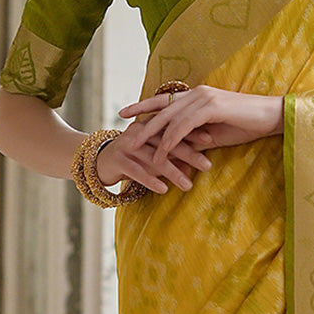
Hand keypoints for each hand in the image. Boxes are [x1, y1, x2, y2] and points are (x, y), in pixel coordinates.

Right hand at [95, 121, 211, 193]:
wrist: (99, 162)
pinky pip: (137, 171)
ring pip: (155, 157)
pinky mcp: (117, 159)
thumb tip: (195, 168)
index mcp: (151, 124)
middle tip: (207, 165)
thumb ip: (173, 158)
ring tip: (188, 186)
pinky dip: (151, 180)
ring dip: (173, 172)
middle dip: (190, 154)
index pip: (176, 126)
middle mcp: (140, 131)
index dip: (194, 133)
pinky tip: (164, 189)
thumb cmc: (134, 159)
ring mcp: (128, 144)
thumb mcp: (154, 156)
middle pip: (168, 141)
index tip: (214, 140)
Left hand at [118, 85, 284, 170]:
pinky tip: (160, 153)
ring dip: (150, 135)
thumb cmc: (247, 125)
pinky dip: (170, 141)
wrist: (272, 118)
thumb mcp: (215, 134)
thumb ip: (195, 138)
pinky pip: (183, 127)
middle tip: (121, 132)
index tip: (125, 113)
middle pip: (161, 108)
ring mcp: (203, 98)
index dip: (143, 105)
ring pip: (169, 118)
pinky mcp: (211, 107)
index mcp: (198, 95)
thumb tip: (178, 150)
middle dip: (139, 120)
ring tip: (133, 147)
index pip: (165, 99)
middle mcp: (197, 93)